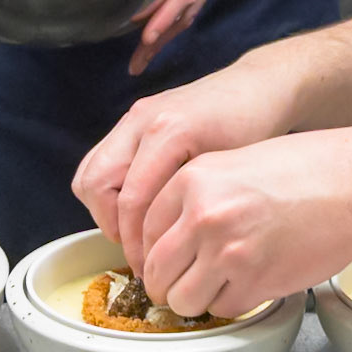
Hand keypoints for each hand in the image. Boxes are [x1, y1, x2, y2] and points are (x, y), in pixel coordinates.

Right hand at [72, 52, 298, 276]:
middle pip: (95, 184)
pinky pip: (102, 158)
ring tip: (136, 230)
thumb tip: (164, 251)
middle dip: (112, 225)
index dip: (135, 242)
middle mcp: (142, 120)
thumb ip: (190, 203)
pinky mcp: (134, 118)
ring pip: (90, 171)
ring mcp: (134, 115)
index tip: (149, 268)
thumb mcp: (228, 170)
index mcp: (168, 131)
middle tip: (138, 249)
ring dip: (104, 207)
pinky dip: (109, 188)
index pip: (130, 199)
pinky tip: (140, 205)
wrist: (261, 84)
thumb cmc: (256, 126)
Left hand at [139, 129, 351, 318]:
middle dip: (170, 284)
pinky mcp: (253, 281)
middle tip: (191, 280)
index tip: (168, 261)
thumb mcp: (240, 162)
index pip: (144, 231)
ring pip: (183, 300)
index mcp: (194, 178)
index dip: (155, 253)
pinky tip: (256, 277)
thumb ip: (201, 194)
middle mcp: (203, 214)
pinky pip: (222, 310)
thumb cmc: (309, 168)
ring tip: (226, 280)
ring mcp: (227, 250)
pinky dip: (234, 302)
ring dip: (200, 298)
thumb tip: (171, 238)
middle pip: (156, 273)